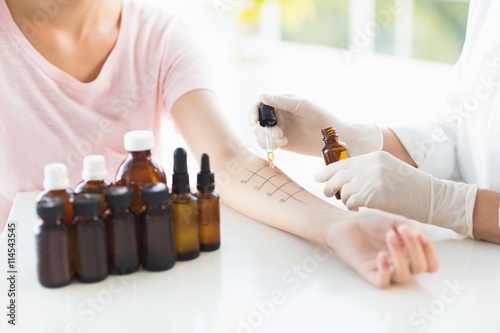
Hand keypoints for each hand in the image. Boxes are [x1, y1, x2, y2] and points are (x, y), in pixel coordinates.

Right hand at [248, 94, 381, 155]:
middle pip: (258, 121)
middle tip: (279, 135)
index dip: (253, 113)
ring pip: (260, 134)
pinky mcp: (281, 142)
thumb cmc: (323, 118)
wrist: (334, 139)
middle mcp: (278, 115)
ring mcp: (279, 129)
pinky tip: (282, 144)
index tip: (254, 123)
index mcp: (282, 102)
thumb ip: (283, 101)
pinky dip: (269, 145)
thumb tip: (262, 96)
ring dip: (266, 138)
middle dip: (263, 130)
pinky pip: (266, 143)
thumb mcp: (304, 106)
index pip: (260, 105)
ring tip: (282, 141)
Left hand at [315, 151, 477, 236]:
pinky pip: (352, 202)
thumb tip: (346, 176)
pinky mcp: (374, 195)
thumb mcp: (389, 168)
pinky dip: (352, 206)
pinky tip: (358, 207)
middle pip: (339, 177)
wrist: (432, 197)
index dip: (327, 171)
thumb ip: (369, 169)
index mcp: (374, 156)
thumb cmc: (412, 187)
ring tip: (353, 203)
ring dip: (346, 200)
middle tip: (326, 193)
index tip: (318, 177)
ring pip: (344, 192)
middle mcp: (371, 165)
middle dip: (329, 186)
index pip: (343, 162)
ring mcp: (372, 179)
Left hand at [326, 209, 437, 288]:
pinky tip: (380, 255)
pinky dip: (385, 271)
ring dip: (400, 255)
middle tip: (401, 230)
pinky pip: (382, 282)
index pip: (430, 264)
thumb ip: (411, 228)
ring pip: (403, 276)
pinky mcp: (369, 273)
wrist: (345, 223)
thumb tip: (422, 237)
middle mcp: (400, 264)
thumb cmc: (370, 223)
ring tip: (389, 235)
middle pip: (420, 268)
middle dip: (415, 249)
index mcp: (409, 253)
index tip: (420, 234)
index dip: (430, 252)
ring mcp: (385, 269)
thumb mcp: (395, 220)